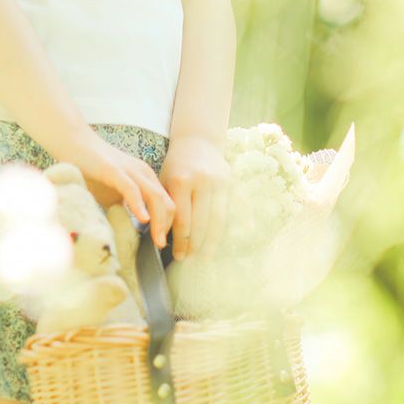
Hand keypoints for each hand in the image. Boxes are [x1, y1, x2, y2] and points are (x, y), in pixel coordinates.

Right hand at [57, 130, 175, 249]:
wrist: (75, 144)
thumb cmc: (93, 170)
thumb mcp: (113, 194)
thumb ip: (124, 208)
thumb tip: (128, 231)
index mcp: (146, 179)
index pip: (167, 204)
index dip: (167, 225)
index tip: (161, 243)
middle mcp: (144, 173)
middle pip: (167, 203)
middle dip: (167, 227)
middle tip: (161, 247)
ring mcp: (130, 171)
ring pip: (155, 197)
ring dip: (158, 221)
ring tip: (157, 240)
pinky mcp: (114, 170)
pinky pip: (132, 189)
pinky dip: (139, 205)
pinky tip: (142, 220)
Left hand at [159, 133, 230, 259]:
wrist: (197, 142)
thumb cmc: (175, 167)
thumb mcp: (163, 182)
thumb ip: (164, 207)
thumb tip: (161, 238)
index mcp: (181, 181)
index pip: (182, 220)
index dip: (181, 241)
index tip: (178, 256)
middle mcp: (202, 181)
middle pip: (202, 222)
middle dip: (196, 245)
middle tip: (192, 261)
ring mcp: (220, 182)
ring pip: (219, 218)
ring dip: (214, 241)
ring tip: (207, 256)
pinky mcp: (233, 182)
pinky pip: (239, 206)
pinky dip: (242, 221)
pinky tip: (240, 237)